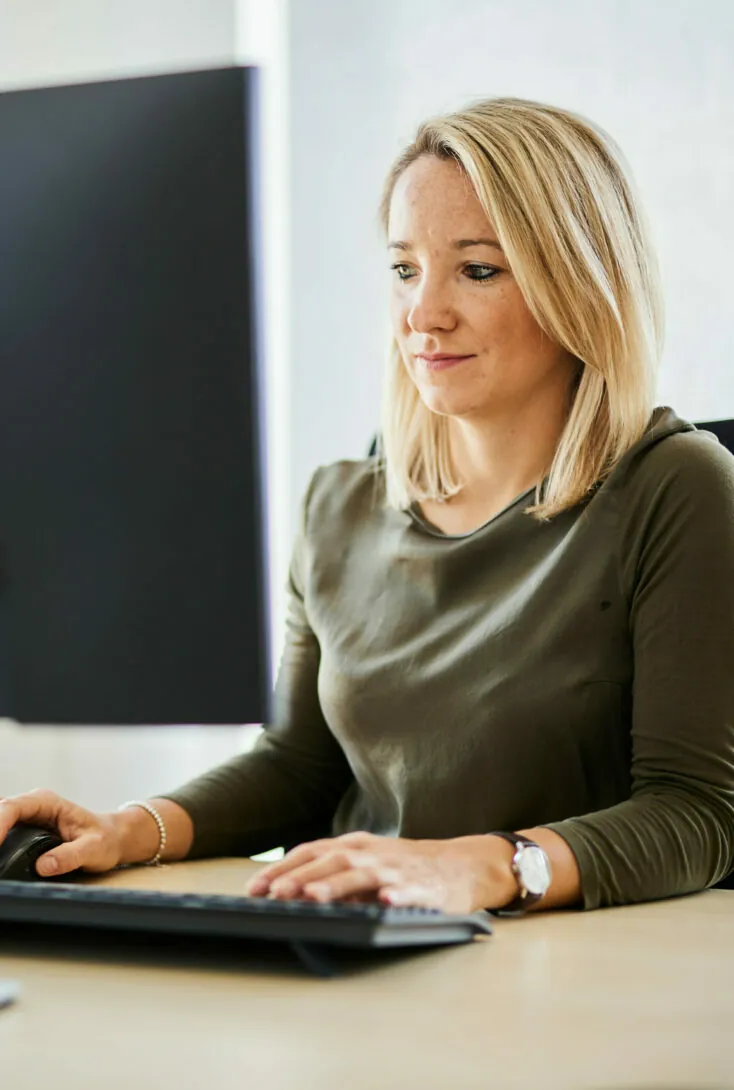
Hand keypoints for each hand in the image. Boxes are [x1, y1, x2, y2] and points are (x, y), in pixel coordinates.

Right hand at [0, 789, 125, 876]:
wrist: (112, 838)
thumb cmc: (105, 839)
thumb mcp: (94, 849)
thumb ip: (70, 856)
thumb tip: (43, 865)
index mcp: (49, 803)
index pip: (14, 808)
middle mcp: (35, 805)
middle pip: (0, 811)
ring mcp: (28, 817)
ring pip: (0, 819)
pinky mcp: (24, 829)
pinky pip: (4, 829)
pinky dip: (0, 837)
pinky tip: (0, 853)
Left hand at [245, 831, 516, 913]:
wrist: (460, 866)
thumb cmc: (404, 869)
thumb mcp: (365, 866)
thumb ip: (332, 878)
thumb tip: (288, 896)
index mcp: (354, 846)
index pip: (311, 852)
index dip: (283, 868)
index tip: (256, 888)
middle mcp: (371, 852)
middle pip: (331, 861)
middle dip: (301, 876)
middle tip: (276, 893)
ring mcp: (396, 868)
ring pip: (362, 874)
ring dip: (337, 885)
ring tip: (315, 896)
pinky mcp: (422, 886)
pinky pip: (406, 890)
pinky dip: (393, 895)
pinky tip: (383, 901)